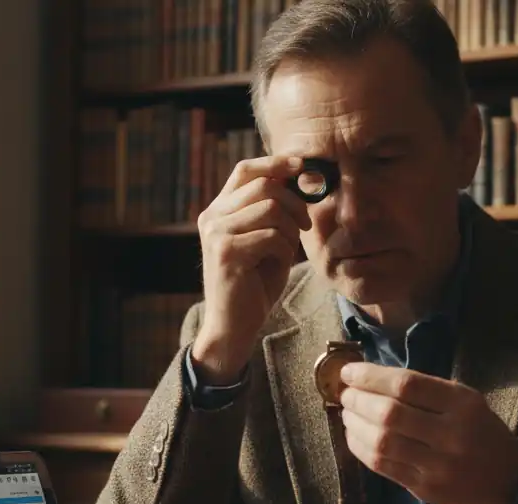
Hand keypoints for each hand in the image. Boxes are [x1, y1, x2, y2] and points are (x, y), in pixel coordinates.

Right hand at [193, 156, 312, 383]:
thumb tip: (299, 179)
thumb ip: (274, 212)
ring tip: (286, 250)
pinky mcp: (226, 253)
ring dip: (289, 229)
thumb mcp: (266, 240)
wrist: (234, 325)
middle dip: (294, 201)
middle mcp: (212, 217)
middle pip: (263, 185)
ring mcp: (216, 234)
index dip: (276, 163)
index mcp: (219, 210)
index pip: (245, 170)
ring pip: (269, 208)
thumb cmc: (254, 284)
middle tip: (305, 224)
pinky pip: (271, 236)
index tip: (302, 165)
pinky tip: (277, 265)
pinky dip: (284, 250)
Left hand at [338, 362, 517, 503]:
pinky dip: (360, 448)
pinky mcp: (425, 488)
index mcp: (463, 404)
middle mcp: (452, 435)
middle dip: (359, 401)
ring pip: (382, 443)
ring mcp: (438, 466)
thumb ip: (424, 389)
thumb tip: (368, 377)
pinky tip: (354, 436)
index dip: (371, 377)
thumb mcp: (463, 400)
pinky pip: (383, 467)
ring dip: (355, 425)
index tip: (349, 372)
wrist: (503, 477)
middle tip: (345, 394)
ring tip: (347, 413)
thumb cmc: (476, 429)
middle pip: (390, 415)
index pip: (408, 385)